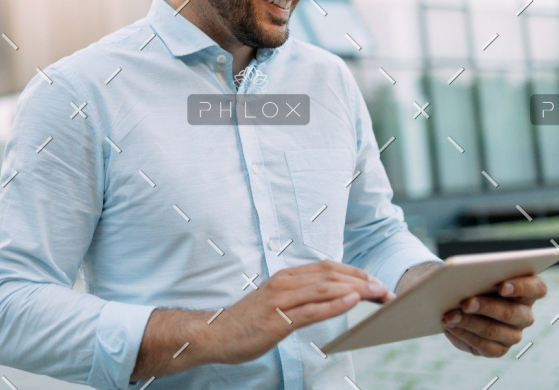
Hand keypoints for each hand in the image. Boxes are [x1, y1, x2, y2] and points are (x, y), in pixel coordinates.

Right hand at [207, 261, 393, 364]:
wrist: (214, 333)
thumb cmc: (247, 321)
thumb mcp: (277, 303)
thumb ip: (301, 297)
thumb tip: (331, 296)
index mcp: (286, 278)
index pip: (327, 268)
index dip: (355, 272)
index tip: (377, 282)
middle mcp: (284, 283)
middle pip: (330, 275)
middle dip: (363, 280)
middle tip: (387, 290)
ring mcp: (280, 300)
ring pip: (324, 288)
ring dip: (356, 289)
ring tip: (378, 294)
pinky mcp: (277, 320)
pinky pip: (310, 310)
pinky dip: (334, 304)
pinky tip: (352, 302)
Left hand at [441, 274, 547, 356]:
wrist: (456, 303)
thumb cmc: (471, 283)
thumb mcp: (475, 275)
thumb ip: (477, 275)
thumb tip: (461, 277)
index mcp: (526, 291)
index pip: (536, 288)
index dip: (521, 287)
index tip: (502, 287)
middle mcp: (524, 314)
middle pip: (512, 313)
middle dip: (486, 307)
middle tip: (465, 303)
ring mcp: (513, 333)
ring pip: (495, 331)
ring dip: (469, 323)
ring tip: (449, 317)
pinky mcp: (499, 348)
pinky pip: (485, 347)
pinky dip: (465, 336)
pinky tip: (451, 327)